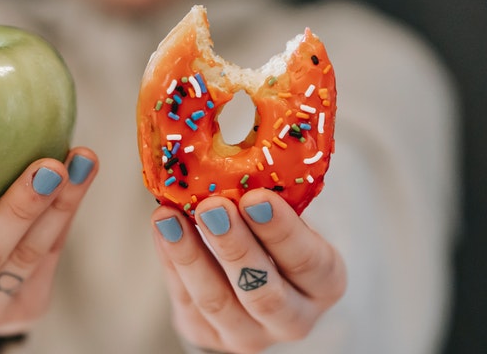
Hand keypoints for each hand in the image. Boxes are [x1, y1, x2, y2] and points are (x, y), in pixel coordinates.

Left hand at [151, 189, 346, 352]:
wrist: (253, 279)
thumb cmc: (273, 234)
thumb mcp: (286, 217)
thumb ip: (269, 199)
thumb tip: (234, 151)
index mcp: (324, 284)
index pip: (309, 262)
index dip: (282, 232)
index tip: (256, 197)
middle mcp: (293, 319)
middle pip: (263, 293)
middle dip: (235, 247)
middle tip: (212, 207)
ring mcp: (248, 335)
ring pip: (217, 302)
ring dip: (190, 256)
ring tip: (170, 216)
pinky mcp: (206, 336)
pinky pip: (185, 299)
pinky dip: (171, 260)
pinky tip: (162, 227)